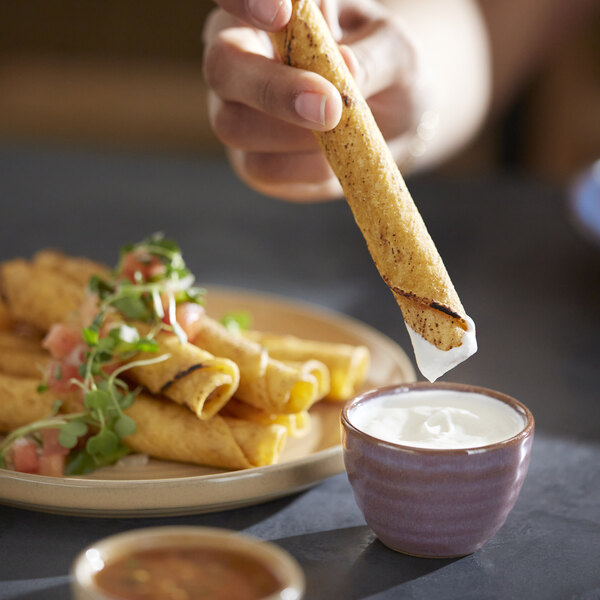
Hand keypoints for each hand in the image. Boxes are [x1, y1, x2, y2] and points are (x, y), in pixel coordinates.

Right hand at [203, 0, 422, 200]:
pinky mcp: (250, 162)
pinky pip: (263, 168)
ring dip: (295, 135)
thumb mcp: (396, 54)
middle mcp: (237, 58)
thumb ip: (372, 56)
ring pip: (234, 125)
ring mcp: (235, 113)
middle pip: (221, 68)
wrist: (391, 123)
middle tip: (329, 109)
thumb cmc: (385, 71)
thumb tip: (343, 66)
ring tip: (345, 131)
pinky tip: (335, 159)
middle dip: (272, 89)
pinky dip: (306, 169)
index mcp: (264, 12)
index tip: (282, 13)